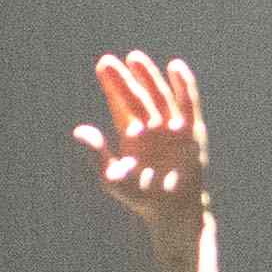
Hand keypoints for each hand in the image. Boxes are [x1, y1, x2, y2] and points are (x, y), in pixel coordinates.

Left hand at [73, 50, 210, 254]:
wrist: (172, 212)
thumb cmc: (142, 199)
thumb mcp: (113, 177)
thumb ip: (97, 153)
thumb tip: (79, 131)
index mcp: (134, 137)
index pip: (121, 105)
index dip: (113, 87)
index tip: (103, 66)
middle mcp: (153, 129)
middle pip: (137, 97)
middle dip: (125, 80)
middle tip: (108, 62)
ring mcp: (173, 129)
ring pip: (159, 96)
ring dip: (148, 78)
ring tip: (135, 58)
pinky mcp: (192, 133)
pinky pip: (188, 105)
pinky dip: (184, 87)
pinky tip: (175, 68)